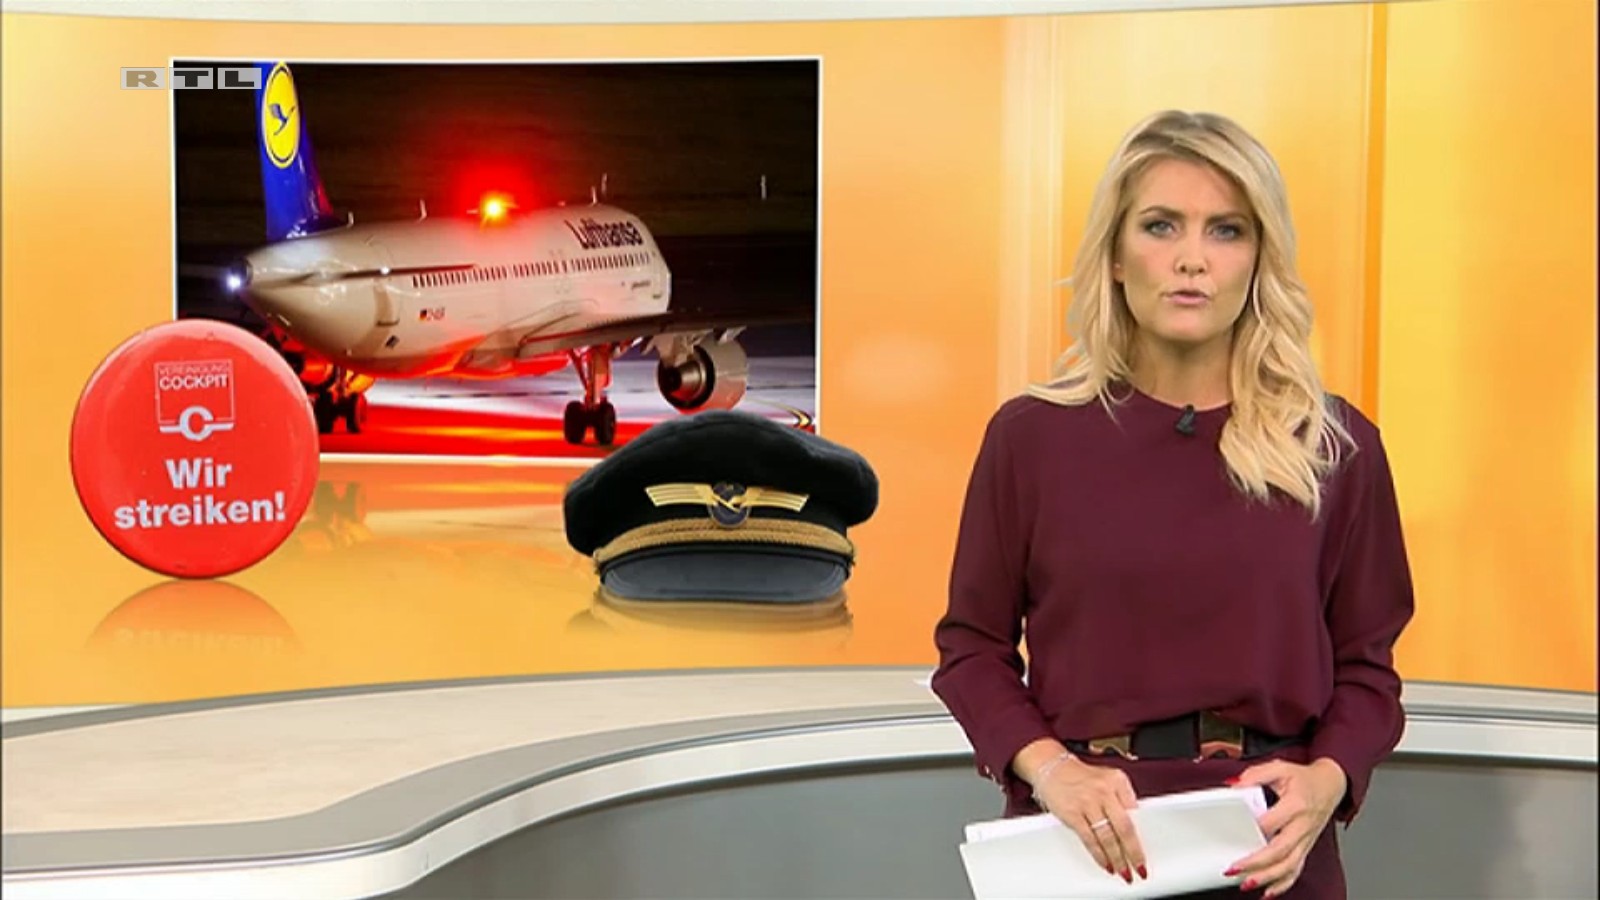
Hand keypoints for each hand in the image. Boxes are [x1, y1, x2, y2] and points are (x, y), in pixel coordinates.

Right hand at [1033, 753, 1146, 884]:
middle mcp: (1104, 790)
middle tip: (1139, 869)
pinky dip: (1099, 855)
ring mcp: (1087, 802)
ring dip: (1117, 858)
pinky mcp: (1072, 813)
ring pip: (1107, 837)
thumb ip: (1122, 801)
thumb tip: (1134, 831)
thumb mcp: (1107, 780)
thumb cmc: (1081, 777)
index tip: (1147, 853)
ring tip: (1123, 871)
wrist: (1051, 766)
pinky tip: (1105, 863)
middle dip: (1134, 853)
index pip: (1136, 815)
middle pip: (1125, 828)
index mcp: (1118, 781)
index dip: (1143, 836)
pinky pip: (1089, 839)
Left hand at [1224, 758, 1347, 896]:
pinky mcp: (1306, 847)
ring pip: (1289, 865)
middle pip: (1280, 851)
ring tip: (1247, 883)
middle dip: (1257, 863)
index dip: (1252, 829)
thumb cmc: (1304, 779)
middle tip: (1235, 868)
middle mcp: (1302, 826)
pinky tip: (1268, 891)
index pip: (1271, 822)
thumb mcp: (1279, 768)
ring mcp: (1306, 839)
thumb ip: (1254, 775)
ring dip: (1268, 878)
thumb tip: (1234, 787)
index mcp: (1296, 805)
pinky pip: (1296, 870)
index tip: (1233, 833)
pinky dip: (1283, 884)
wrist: (1330, 785)